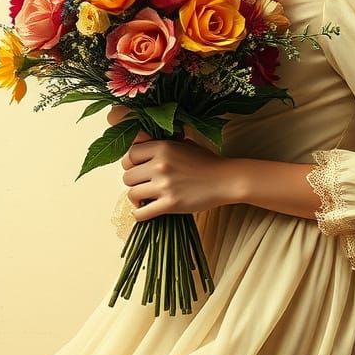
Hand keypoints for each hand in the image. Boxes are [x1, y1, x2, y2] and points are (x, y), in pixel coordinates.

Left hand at [107, 106, 235, 221]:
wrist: (226, 179)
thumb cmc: (206, 161)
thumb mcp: (183, 143)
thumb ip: (161, 144)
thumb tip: (140, 141)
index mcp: (162, 147)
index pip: (129, 155)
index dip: (131, 163)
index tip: (138, 169)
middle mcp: (160, 164)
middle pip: (127, 176)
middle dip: (134, 182)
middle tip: (145, 184)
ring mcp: (164, 185)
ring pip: (132, 194)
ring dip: (137, 198)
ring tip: (146, 197)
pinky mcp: (170, 204)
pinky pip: (140, 213)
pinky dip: (139, 213)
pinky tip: (146, 210)